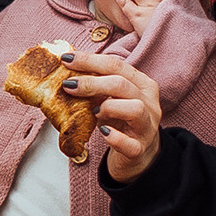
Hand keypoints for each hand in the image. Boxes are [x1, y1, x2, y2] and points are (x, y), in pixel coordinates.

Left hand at [63, 62, 161, 181]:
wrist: (138, 155)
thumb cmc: (122, 122)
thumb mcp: (113, 99)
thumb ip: (98, 86)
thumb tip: (67, 71)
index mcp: (142, 85)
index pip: (117, 66)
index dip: (90, 60)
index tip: (66, 60)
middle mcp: (149, 103)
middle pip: (122, 85)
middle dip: (92, 82)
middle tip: (68, 85)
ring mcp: (147, 127)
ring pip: (134, 109)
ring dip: (109, 106)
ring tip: (92, 111)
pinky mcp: (139, 149)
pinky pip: (130, 144)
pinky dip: (115, 138)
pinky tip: (102, 132)